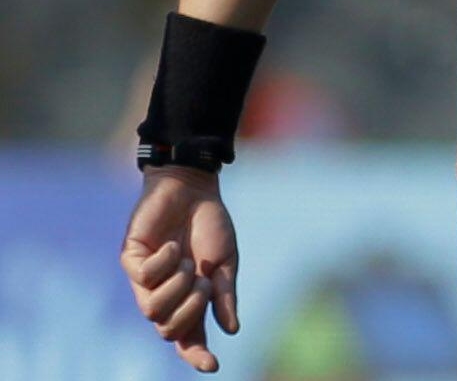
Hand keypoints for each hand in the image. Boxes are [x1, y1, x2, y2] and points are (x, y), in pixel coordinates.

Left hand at [120, 168, 238, 372]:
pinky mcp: (131, 260)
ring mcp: (145, 281)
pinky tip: (172, 245)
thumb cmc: (210, 225)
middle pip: (168, 330)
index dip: (198, 355)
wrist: (193, 188)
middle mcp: (163, 296)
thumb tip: (230, 330)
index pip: (188, 339)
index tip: (213, 366)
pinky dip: (165, 261)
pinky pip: (145, 277)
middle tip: (204, 281)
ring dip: (178, 286)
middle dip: (192, 308)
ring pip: (152, 309)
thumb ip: (224, 296)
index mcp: (187, 300)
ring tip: (188, 262)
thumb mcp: (225, 263)